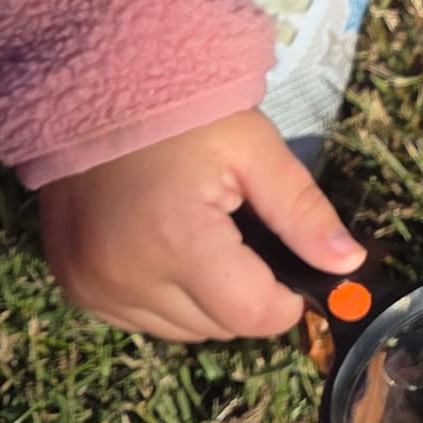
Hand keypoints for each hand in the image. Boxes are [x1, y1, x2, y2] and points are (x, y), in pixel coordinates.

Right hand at [37, 108, 363, 340]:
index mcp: (178, 244)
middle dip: (245, 293)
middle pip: (218, 328)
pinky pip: (139, 320)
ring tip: (203, 236)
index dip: (286, 298)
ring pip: (180, 331)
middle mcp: (128, 280)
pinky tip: (164, 248)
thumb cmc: (183, 115)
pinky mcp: (74, 287)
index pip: (253, 316)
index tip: (291, 262)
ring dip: (204, 301)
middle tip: (242, 234)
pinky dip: (164, 298)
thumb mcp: (253, 150)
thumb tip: (348, 265)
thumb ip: (302, 211)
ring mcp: (93, 288)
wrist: (94, 91)